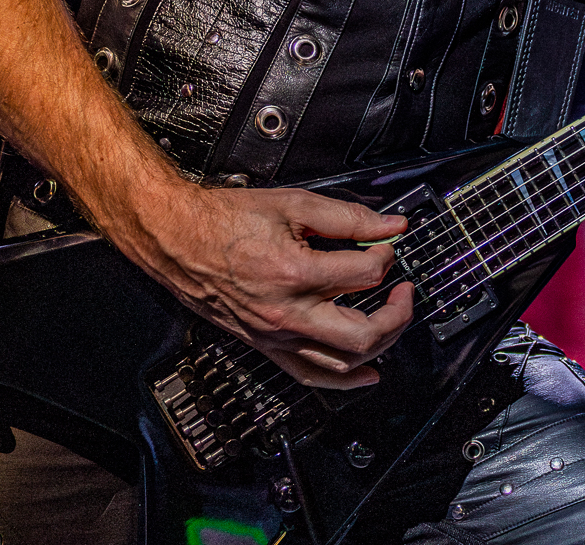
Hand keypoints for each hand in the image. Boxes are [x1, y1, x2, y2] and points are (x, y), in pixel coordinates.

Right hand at [134, 183, 413, 389]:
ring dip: (380, 346)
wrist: (179, 239)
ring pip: (341, 363)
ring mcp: (275, 336)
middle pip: (363, 333)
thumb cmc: (226, 220)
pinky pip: (310, 375)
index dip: (385, 253)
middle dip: (397, 313)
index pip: (365, 273)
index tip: (385, 241)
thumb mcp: (293, 203)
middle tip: (405, 290)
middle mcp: (287, 314)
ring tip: (393, 322)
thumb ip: (347, 216)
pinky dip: (343, 381)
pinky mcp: (265, 346)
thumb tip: (389, 224)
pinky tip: (366, 374)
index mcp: (295, 273)